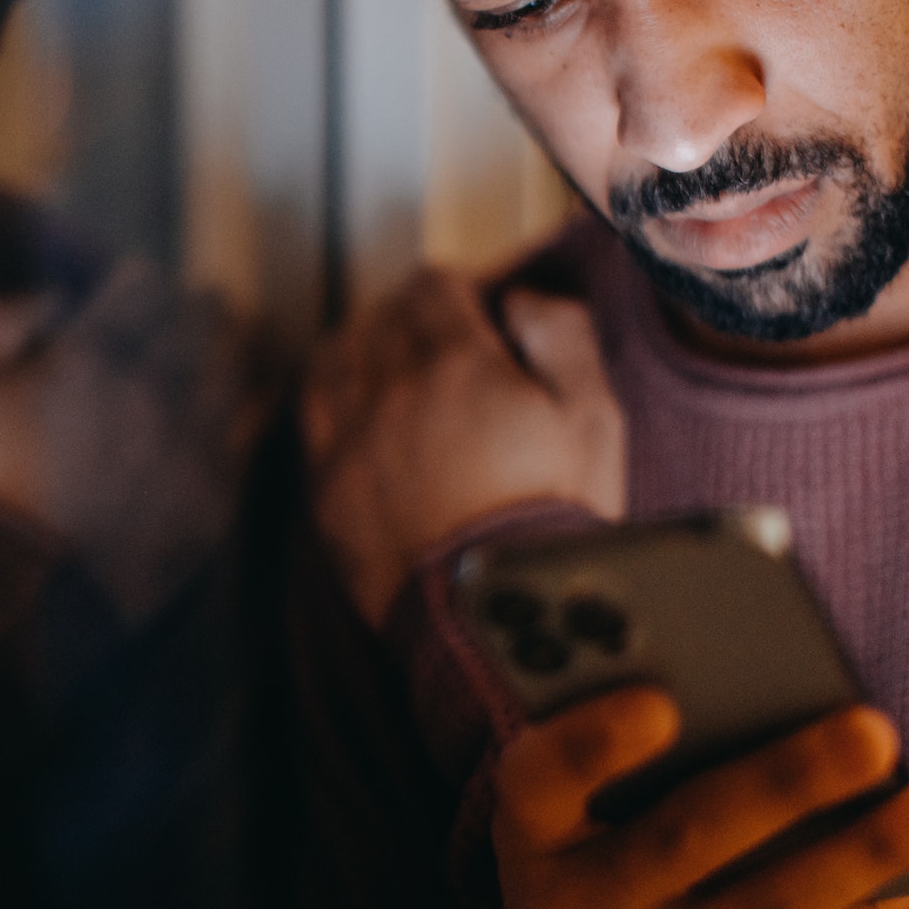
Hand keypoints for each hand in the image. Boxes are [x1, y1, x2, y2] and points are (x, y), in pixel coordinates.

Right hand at [0, 259, 260, 620]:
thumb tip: (45, 299)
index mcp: (86, 355)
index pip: (136, 294)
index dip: (140, 282)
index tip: (140, 279)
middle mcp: (144, 392)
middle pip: (189, 330)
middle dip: (195, 309)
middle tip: (203, 300)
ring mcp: (178, 448)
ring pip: (221, 381)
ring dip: (225, 355)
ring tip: (228, 342)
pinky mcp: (200, 502)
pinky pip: (234, 447)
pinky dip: (239, 420)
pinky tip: (241, 409)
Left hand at [303, 268, 624, 625]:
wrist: (505, 622)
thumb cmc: (560, 519)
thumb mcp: (595, 419)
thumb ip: (562, 338)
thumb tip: (520, 298)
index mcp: (457, 362)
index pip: (433, 286)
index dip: (460, 291)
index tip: (481, 313)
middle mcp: (389, 391)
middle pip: (383, 319)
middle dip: (414, 317)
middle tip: (446, 343)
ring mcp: (349, 441)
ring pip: (337, 358)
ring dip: (364, 349)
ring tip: (394, 367)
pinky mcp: (327, 492)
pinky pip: (313, 415)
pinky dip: (333, 396)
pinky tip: (359, 410)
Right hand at [494, 690, 908, 908]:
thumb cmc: (581, 848)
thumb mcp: (560, 806)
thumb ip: (614, 747)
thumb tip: (748, 678)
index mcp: (527, 835)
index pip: (537, 782)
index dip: (591, 744)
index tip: (658, 703)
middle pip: (684, 840)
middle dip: (785, 782)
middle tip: (875, 727)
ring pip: (770, 908)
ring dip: (867, 849)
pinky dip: (869, 904)